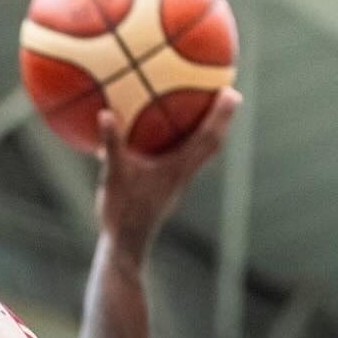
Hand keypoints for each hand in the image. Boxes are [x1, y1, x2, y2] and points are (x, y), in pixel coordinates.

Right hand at [95, 88, 240, 258]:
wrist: (126, 245)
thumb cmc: (121, 213)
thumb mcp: (113, 175)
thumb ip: (112, 144)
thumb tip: (106, 113)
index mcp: (177, 170)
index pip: (206, 138)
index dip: (220, 115)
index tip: (231, 91)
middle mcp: (183, 175)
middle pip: (212, 143)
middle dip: (223, 119)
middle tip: (230, 93)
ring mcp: (177, 184)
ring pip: (200, 154)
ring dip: (208, 131)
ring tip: (208, 110)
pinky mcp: (168, 189)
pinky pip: (182, 160)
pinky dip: (182, 144)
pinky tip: (163, 138)